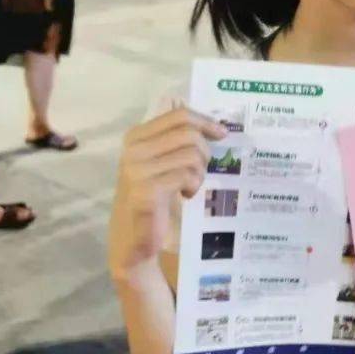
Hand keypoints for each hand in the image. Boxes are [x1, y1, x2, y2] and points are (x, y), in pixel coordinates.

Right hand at [113, 108, 226, 267]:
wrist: (132, 238)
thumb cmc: (151, 197)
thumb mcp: (158, 162)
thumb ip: (175, 142)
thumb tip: (214, 126)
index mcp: (136, 136)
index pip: (178, 116)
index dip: (205, 121)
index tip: (222, 133)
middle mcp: (134, 149)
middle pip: (189, 134)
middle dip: (204, 151)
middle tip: (201, 169)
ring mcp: (138, 169)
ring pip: (191, 155)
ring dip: (199, 172)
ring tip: (190, 185)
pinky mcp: (148, 190)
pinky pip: (187, 176)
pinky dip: (194, 185)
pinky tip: (185, 196)